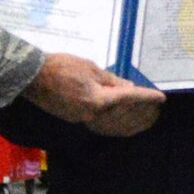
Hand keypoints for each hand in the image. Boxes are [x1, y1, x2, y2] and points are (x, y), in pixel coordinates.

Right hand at [23, 53, 163, 133]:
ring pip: (116, 126)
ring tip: (148, 119)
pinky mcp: (78, 120)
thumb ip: (111, 80)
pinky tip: (127, 125)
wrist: (32, 78)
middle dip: (143, 112)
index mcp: (97, 99)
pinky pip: (104, 127)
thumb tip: (128, 87)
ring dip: (134, 123)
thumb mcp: (90, 67)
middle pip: (125, 116)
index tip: (161, 97)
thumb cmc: (60, 66)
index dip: (146, 98)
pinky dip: (119, 127)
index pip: (129, 99)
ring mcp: (84, 119)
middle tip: (157, 108)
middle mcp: (93, 114)